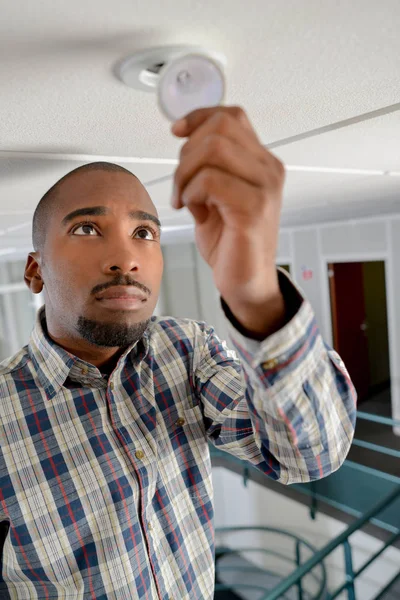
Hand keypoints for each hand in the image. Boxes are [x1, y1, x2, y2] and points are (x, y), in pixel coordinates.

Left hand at [171, 106, 285, 336]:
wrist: (246, 281)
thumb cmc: (230, 240)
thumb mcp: (216, 194)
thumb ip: (209, 164)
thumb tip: (185, 134)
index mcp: (261, 162)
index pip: (231, 116)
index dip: (199, 117)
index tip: (177, 132)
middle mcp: (268, 169)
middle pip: (219, 127)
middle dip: (187, 153)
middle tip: (181, 185)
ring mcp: (264, 188)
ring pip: (213, 148)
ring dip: (186, 174)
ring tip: (186, 200)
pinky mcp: (253, 209)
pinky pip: (210, 180)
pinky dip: (192, 193)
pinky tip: (196, 212)